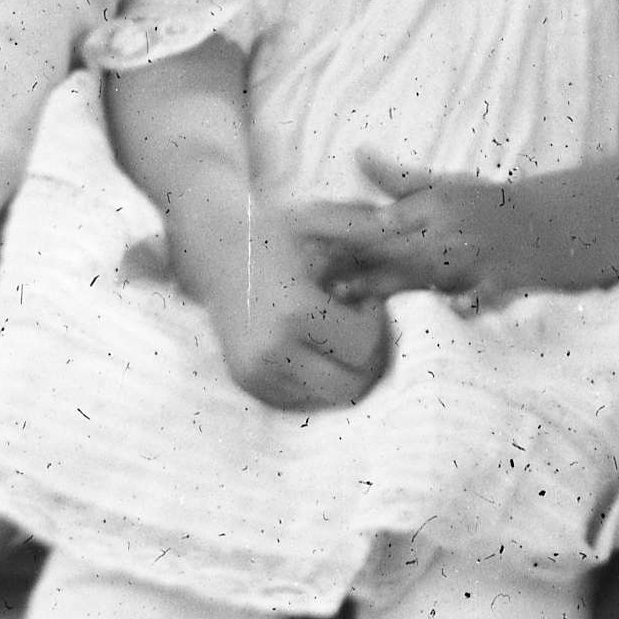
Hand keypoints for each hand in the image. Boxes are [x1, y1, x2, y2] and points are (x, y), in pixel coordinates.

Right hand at [200, 222, 391, 413]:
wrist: (214, 252)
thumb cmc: (275, 233)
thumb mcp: (318, 220)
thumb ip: (362, 224)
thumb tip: (404, 221)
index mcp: (295, 312)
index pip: (364, 348)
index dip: (373, 324)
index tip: (361, 300)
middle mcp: (273, 351)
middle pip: (349, 386)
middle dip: (363, 358)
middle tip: (353, 325)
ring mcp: (257, 373)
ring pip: (325, 397)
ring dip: (339, 370)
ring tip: (329, 333)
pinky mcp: (248, 384)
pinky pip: (300, 399)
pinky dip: (314, 377)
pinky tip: (307, 343)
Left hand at [285, 162, 485, 312]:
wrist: (544, 225)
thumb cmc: (486, 206)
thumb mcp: (444, 186)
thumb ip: (397, 180)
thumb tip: (357, 154)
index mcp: (434, 206)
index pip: (381, 222)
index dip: (345, 230)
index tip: (309, 234)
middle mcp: (450, 232)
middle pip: (397, 250)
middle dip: (358, 263)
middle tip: (322, 277)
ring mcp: (474, 259)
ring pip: (428, 274)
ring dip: (390, 285)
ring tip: (351, 295)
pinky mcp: (498, 282)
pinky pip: (482, 293)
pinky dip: (469, 300)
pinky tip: (452, 308)